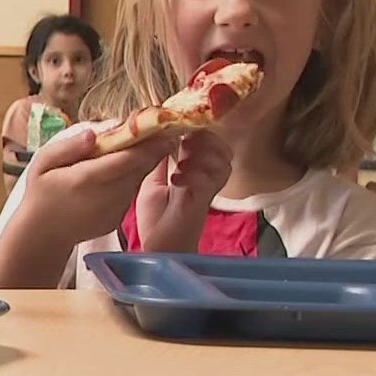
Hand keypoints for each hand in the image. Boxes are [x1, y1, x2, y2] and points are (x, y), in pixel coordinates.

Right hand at [17, 125, 178, 246]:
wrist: (43, 234)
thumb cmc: (41, 192)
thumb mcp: (42, 164)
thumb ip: (68, 147)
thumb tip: (93, 133)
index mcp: (87, 179)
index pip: (126, 159)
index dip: (148, 143)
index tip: (163, 126)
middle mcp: (107, 195)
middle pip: (139, 167)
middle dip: (153, 148)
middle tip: (164, 128)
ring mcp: (115, 209)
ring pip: (137, 178)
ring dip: (143, 161)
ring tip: (147, 142)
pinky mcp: (118, 218)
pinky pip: (130, 191)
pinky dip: (132, 177)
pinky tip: (124, 167)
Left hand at [133, 130, 231, 251]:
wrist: (161, 248)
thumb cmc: (157, 218)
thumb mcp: (153, 182)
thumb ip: (160, 160)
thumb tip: (158, 135)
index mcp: (195, 169)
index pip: (206, 141)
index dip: (196, 130)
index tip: (177, 128)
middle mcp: (206, 176)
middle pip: (221, 145)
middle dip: (201, 139)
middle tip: (182, 146)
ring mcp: (208, 188)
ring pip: (222, 159)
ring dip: (199, 155)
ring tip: (179, 165)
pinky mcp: (204, 200)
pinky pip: (211, 178)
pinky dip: (194, 173)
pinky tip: (177, 180)